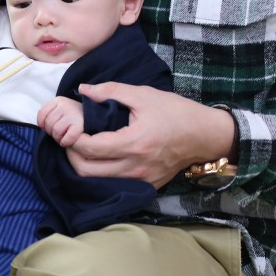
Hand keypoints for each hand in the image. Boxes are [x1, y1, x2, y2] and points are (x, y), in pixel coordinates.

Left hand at [37, 96, 84, 146]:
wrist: (97, 117)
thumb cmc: (75, 116)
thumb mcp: (61, 109)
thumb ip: (49, 113)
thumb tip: (41, 125)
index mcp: (59, 100)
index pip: (42, 114)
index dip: (42, 124)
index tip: (48, 127)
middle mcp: (65, 105)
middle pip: (48, 124)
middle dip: (51, 132)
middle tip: (60, 133)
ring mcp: (73, 114)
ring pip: (55, 132)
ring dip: (58, 138)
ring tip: (64, 136)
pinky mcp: (80, 126)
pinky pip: (66, 138)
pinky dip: (65, 142)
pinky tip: (68, 141)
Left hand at [63, 82, 237, 187]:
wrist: (206, 136)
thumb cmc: (176, 112)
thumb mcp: (143, 95)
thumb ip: (110, 91)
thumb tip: (82, 90)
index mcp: (134, 143)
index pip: (90, 148)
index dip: (73, 138)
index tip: (70, 127)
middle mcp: (135, 167)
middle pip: (87, 171)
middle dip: (72, 154)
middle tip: (71, 139)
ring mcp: (141, 180)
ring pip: (97, 181)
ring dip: (83, 166)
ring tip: (82, 147)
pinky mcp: (146, 186)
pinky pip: (113, 185)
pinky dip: (100, 174)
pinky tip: (100, 158)